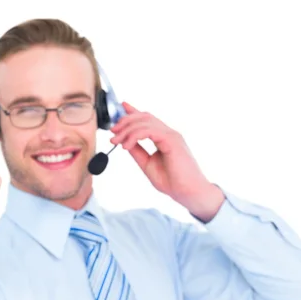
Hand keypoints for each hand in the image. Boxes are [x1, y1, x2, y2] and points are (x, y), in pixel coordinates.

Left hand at [110, 103, 223, 220]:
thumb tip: (125, 142)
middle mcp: (168, 133)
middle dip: (125, 121)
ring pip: (145, 122)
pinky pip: (149, 131)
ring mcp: (171, 135)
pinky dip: (134, 136)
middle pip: (144, 117)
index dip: (134, 111)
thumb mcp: (148, 164)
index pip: (148, 119)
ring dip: (126, 130)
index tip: (122, 106)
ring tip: (116, 142)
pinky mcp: (172, 140)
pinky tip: (126, 146)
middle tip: (113, 133)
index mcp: (164, 138)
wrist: (188, 192)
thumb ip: (138, 151)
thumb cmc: (172, 181)